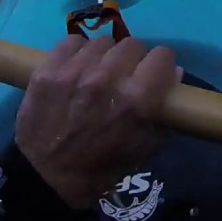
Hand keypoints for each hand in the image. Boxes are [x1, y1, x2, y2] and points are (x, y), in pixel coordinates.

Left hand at [15, 34, 182, 207]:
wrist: (47, 178)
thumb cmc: (102, 168)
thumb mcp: (144, 147)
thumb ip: (162, 110)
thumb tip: (173, 73)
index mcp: (137, 100)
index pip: (162, 56)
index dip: (161, 65)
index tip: (154, 74)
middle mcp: (108, 78)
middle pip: (132, 45)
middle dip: (133, 60)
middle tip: (123, 77)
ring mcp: (75, 71)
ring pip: (102, 42)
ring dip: (104, 57)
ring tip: (96, 75)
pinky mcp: (49, 70)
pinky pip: (72, 42)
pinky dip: (77, 53)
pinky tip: (75, 70)